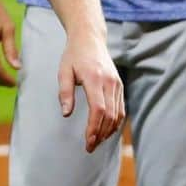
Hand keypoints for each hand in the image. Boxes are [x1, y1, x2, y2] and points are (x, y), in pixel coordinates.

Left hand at [58, 33, 123, 152]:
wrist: (90, 38)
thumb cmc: (73, 55)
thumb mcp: (64, 70)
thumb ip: (65, 92)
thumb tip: (66, 114)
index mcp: (94, 78)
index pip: (98, 109)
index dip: (94, 128)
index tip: (87, 142)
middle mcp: (109, 82)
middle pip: (110, 115)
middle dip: (101, 134)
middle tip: (90, 147)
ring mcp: (117, 84)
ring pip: (118, 114)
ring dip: (109, 131)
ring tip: (97, 141)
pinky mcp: (119, 85)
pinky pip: (121, 109)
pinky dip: (115, 122)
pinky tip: (106, 130)